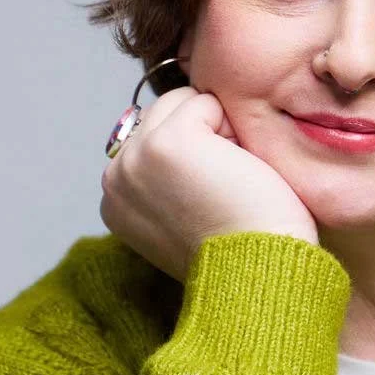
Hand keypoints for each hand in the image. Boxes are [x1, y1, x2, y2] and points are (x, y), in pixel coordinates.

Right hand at [100, 86, 318, 281]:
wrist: (259, 272)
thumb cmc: (243, 247)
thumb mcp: (186, 215)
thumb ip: (167, 179)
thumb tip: (180, 126)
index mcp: (115, 199)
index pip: (151, 138)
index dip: (194, 155)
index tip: (210, 199)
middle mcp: (116, 177)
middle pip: (164, 113)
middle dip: (203, 135)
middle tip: (224, 188)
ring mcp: (137, 157)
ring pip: (183, 102)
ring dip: (217, 130)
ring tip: (229, 178)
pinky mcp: (167, 142)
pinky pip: (206, 102)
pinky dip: (232, 128)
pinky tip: (237, 169)